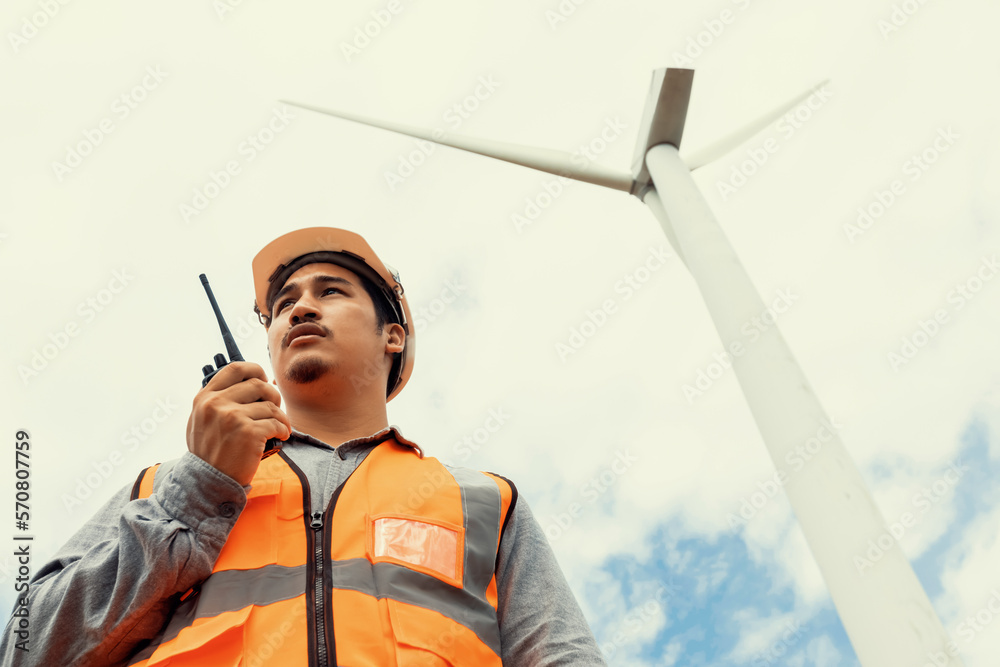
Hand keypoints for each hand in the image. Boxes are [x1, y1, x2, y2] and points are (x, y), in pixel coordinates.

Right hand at [186, 362, 290, 485]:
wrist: (207, 483)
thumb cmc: (209, 453)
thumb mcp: (202, 421)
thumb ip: (221, 401)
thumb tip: (260, 382)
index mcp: (205, 398)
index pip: (235, 368)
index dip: (255, 370)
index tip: (263, 380)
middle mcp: (216, 404)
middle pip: (258, 384)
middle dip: (273, 395)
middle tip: (275, 408)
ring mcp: (232, 417)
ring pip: (270, 405)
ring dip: (281, 416)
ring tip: (280, 426)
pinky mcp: (248, 432)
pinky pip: (276, 423)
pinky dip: (284, 429)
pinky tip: (281, 435)